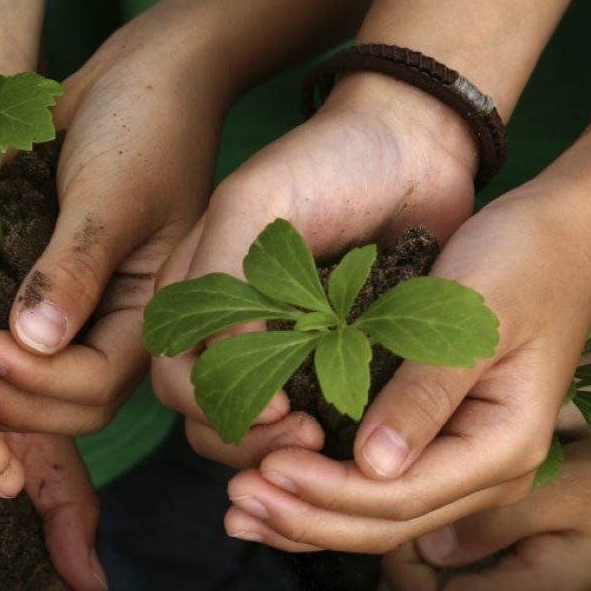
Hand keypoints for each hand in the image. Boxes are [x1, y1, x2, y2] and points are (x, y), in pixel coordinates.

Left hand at [0, 14, 223, 436]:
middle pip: (68, 405)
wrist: (143, 72)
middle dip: (12, 398)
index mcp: (153, 314)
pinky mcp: (52, 294)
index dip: (39, 383)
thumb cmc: (144, 123)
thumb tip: (34, 342)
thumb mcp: (112, 192)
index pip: (96, 386)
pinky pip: (20, 346)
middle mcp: (120, 327)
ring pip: (40, 387)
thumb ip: (75, 267)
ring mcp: (88, 314)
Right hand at [151, 73, 479, 470]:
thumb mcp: (254, 204)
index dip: (216, 405)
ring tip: (330, 442)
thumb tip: (218, 366)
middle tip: (309, 438)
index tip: (278, 408)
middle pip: (208, 418)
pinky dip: (325, 435)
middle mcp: (227, 330)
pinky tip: (354, 438)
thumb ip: (223, 279)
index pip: (176, 379)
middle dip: (250, 439)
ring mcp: (280, 350)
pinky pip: (312, 417)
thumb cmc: (327, 160)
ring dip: (283, 447)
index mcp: (194, 295)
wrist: (413, 142)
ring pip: (254, 429)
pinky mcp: (332, 362)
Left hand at [215, 183, 590, 553]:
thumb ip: (425, 393)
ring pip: (377, 519)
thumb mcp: (473, 317)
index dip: (327, 492)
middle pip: (385, 525)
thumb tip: (373, 466)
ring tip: (237, 512)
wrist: (562, 234)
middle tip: (233, 504)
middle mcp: (489, 473)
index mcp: (505, 448)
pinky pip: (376, 490)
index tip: (263, 469)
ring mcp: (466, 466)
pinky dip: (322, 495)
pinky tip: (272, 492)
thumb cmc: (522, 259)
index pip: (402, 496)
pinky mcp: (441, 448)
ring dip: (305, 518)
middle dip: (305, 518)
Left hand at [380, 443, 590, 590]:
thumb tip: (426, 542)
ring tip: (414, 496)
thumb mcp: (571, 491)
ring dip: (414, 553)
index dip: (397, 561)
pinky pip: (460, 583)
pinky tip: (441, 507)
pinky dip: (437, 551)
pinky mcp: (521, 590)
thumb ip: (497, 521)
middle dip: (397, 558)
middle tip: (395, 496)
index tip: (402, 501)